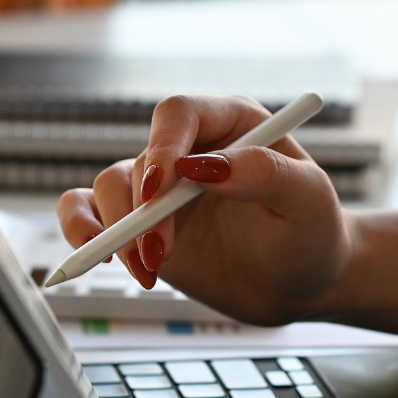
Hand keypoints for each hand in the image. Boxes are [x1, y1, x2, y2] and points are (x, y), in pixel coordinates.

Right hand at [57, 94, 351, 323]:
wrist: (305, 283)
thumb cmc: (314, 233)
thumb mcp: (309, 201)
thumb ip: (266, 173)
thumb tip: (205, 166)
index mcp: (232, 124)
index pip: (177, 115)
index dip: (161, 147)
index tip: (160, 191)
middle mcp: (191, 149)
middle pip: (141, 160)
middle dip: (143, 210)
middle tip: (161, 253)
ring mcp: (163, 188)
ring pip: (110, 188)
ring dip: (120, 231)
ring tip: (152, 270)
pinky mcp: (144, 224)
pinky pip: (90, 211)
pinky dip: (82, 230)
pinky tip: (101, 257)